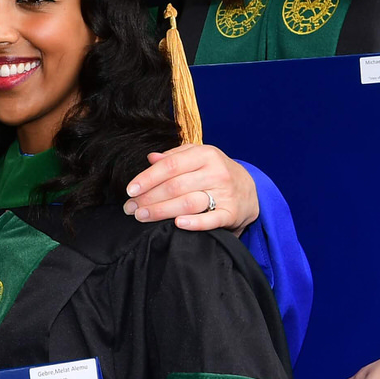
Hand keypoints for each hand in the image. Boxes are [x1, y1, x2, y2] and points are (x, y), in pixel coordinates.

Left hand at [122, 143, 260, 231]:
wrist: (249, 189)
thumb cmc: (215, 172)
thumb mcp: (197, 158)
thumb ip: (174, 157)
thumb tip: (150, 158)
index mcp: (205, 154)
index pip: (170, 166)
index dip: (147, 178)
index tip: (130, 190)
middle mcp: (216, 171)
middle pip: (175, 186)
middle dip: (148, 198)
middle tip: (130, 208)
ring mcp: (226, 192)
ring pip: (188, 202)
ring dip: (161, 211)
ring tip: (142, 217)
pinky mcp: (232, 212)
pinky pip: (211, 219)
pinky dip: (194, 223)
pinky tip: (177, 224)